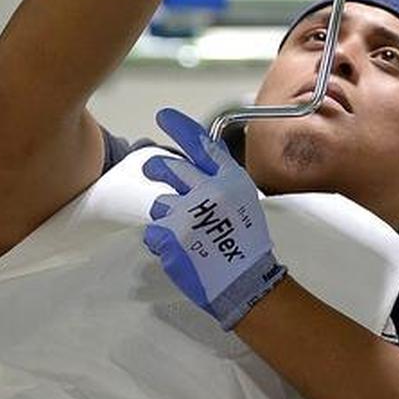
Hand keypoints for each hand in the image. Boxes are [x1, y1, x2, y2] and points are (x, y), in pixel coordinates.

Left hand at [142, 108, 287, 328]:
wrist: (245, 282)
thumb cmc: (246, 247)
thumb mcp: (242, 202)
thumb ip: (218, 182)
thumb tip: (191, 168)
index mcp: (230, 180)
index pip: (201, 144)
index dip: (180, 127)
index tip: (163, 116)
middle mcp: (209, 190)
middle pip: (170, 168)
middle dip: (158, 169)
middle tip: (155, 172)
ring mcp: (188, 212)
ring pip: (160, 203)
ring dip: (167, 216)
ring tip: (189, 234)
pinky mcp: (171, 235)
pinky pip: (153, 232)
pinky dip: (162, 242)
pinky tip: (181, 250)